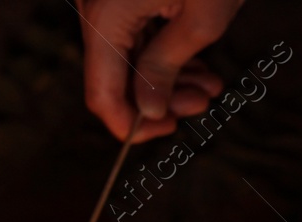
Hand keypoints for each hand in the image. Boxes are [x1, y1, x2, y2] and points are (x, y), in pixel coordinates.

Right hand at [80, 0, 240, 141]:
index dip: (131, 123)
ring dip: (166, 75)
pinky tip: (194, 62)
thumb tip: (148, 111)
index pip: (103, 92)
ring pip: (125, 56)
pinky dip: (161, 50)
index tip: (166, 128)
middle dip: (158, 96)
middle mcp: (95, 8)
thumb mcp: (203, 17)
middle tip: (200, 103)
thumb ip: (168, 66)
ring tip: (206, 83)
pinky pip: (132, 32)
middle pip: (114, 75)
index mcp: (106, 17)